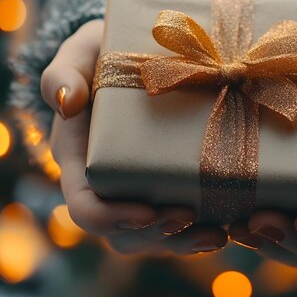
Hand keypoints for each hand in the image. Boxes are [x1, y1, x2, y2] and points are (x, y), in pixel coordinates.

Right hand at [42, 20, 227, 254]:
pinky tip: (233, 223)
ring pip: (155, 237)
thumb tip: (66, 100)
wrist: (133, 57)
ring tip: (220, 234)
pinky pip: (181, 223)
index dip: (110, 219)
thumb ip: (64, 71)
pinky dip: (203, 228)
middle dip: (157, 236)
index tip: (146, 211)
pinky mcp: (167, 186)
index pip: (84, 206)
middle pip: (124, 234)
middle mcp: (107, 186)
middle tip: (192, 219)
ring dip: (185, 243)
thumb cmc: (101, 55)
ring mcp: (138, 191)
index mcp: (79, 161)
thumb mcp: (81, 53)